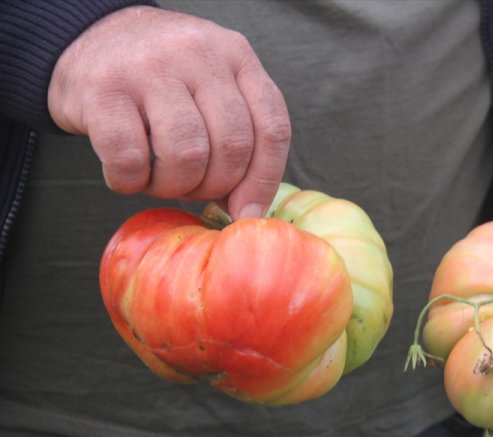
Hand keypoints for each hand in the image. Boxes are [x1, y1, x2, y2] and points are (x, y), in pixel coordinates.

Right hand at [48, 6, 290, 218]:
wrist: (89, 39)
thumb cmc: (161, 80)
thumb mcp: (212, 88)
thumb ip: (239, 134)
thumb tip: (247, 209)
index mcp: (236, 55)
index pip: (272, 128)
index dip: (264, 180)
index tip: (246, 210)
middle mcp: (198, 54)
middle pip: (232, 146)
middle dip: (214, 185)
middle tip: (190, 186)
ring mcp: (149, 67)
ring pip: (187, 155)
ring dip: (174, 186)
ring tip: (158, 179)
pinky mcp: (102, 89)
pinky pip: (130, 159)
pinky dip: (130, 182)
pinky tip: (126, 173)